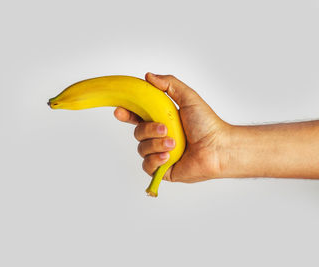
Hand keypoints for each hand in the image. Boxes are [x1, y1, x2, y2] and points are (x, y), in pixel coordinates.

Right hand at [114, 72, 230, 182]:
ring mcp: (159, 154)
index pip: (137, 117)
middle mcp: (158, 137)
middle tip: (164, 128)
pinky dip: (156, 160)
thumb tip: (148, 76)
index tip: (119, 110)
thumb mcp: (188, 98)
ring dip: (156, 145)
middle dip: (147, 130)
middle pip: (137, 132)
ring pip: (141, 148)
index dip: (126, 113)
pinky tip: (169, 156)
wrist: (219, 148)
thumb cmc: (207, 124)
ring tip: (174, 144)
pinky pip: (147, 165)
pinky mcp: (162, 170)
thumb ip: (169, 84)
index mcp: (161, 121)